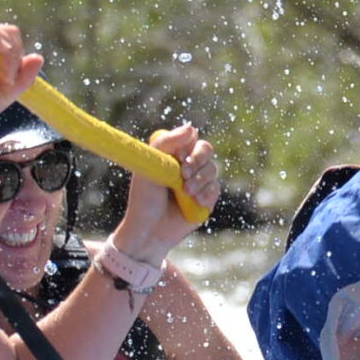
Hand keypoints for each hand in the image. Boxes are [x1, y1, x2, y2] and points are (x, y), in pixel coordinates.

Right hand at [0, 22, 44, 136]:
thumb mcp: (6, 93)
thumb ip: (24, 78)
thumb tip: (39, 57)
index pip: (10, 38)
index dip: (18, 54)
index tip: (13, 80)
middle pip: (7, 30)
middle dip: (16, 54)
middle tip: (10, 81)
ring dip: (9, 54)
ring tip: (6, 79)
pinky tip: (1, 72)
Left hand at [110, 124, 219, 260]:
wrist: (148, 231)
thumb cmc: (144, 198)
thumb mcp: (150, 166)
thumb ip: (167, 142)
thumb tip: (192, 127)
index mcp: (172, 154)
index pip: (191, 138)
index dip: (190, 147)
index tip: (180, 159)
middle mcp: (187, 165)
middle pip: (206, 150)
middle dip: (199, 161)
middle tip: (185, 174)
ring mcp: (198, 182)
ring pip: (213, 169)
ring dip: (200, 180)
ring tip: (186, 192)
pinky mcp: (206, 198)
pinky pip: (215, 189)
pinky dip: (206, 194)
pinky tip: (194, 202)